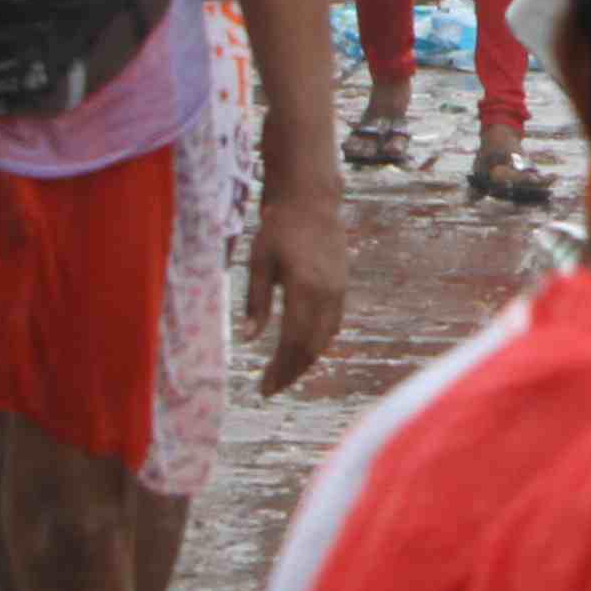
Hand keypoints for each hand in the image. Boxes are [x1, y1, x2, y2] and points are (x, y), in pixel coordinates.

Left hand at [242, 181, 346, 396]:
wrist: (312, 202)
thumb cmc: (278, 229)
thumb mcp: (259, 262)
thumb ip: (256, 301)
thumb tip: (248, 338)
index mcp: (303, 288)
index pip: (292, 341)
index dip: (279, 369)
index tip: (264, 388)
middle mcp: (326, 294)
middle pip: (311, 347)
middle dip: (291, 372)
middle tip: (270, 389)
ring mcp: (338, 292)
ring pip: (324, 340)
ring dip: (305, 361)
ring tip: (284, 375)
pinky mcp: (342, 288)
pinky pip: (332, 326)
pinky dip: (317, 344)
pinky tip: (302, 350)